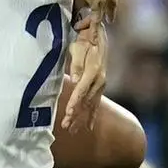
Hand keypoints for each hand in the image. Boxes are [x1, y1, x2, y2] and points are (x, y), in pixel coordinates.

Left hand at [63, 15, 107, 130]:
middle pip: (86, 101)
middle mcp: (99, 80)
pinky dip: (92, 116)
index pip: (82, 90)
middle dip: (76, 115)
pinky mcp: (100, 87)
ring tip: (72, 130)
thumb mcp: (78, 47)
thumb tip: (75, 81)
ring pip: (91, 105)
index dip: (74, 102)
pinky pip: (96, 104)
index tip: (68, 113)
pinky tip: (89, 127)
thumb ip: (77, 64)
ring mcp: (101, 85)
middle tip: (66, 127)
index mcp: (93, 71)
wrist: (99, 36)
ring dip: (81, 118)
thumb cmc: (85, 40)